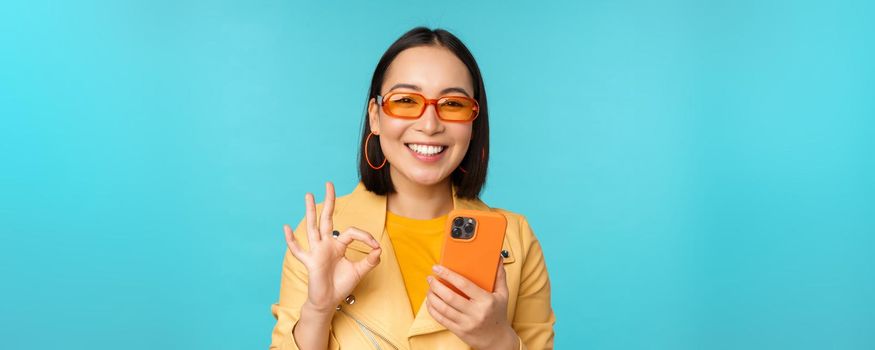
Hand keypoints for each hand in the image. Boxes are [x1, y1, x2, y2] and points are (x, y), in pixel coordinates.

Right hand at [283, 181, 381, 314]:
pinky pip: (298, 250)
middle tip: (329, 184)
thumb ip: (370, 261)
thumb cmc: (341, 285)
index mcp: (338, 245)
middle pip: (327, 218)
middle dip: (329, 201)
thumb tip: (378, 249)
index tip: (375, 247)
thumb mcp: (359, 272)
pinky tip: (286, 228)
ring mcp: (316, 251)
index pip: (351, 232)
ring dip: (310, 211)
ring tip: (308, 194)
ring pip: (312, 227)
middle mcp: (326, 244)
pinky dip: (291, 240)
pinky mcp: (309, 262)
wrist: (328, 301)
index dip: (365, 236)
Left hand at [426, 259, 519, 349]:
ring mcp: (466, 323)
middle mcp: (475, 312)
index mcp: (486, 300)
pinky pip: (441, 319)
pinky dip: (433, 310)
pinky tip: (430, 302)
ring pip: (443, 309)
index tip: (437, 268)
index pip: (463, 284)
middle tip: (430, 278)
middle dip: (436, 285)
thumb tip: (498, 258)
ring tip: (429, 289)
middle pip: (450, 297)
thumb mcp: (503, 295)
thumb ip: (499, 276)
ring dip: (432, 297)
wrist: (497, 340)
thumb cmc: (498, 314)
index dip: (448, 275)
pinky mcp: (459, 331)